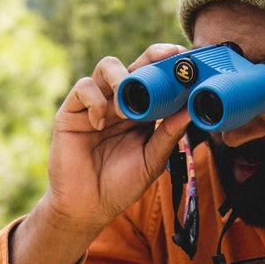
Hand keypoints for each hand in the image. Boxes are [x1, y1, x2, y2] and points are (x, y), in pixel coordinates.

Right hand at [11, 46, 190, 263]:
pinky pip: (83, 88)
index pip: (156, 80)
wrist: (88, 207)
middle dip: (152, 57)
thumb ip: (169, 135)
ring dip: (121, 78)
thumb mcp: (152, 160)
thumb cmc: (122, 185)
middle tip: (169, 56)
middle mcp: (119, 103)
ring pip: (107, 67)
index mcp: (141, 112)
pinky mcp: (72, 111)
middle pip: (135, 65)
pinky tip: (101, 124)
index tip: (189, 60)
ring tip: (127, 107)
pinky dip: (95, 101)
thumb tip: (192, 109)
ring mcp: (96, 104)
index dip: (170, 66)